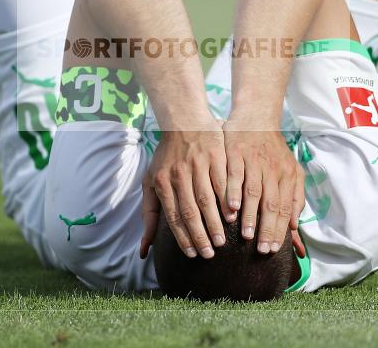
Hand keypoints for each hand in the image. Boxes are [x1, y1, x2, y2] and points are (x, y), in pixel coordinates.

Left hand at [140, 123, 231, 258]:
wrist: (183, 122)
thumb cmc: (166, 158)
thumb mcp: (150, 183)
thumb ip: (149, 215)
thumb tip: (144, 249)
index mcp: (162, 182)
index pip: (173, 216)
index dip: (183, 237)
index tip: (193, 254)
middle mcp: (179, 174)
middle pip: (190, 210)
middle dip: (200, 235)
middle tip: (210, 254)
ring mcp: (197, 164)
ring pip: (207, 199)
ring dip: (215, 222)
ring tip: (222, 241)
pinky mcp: (215, 156)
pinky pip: (222, 182)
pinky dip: (227, 199)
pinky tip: (233, 215)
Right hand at [223, 119, 304, 253]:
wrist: (256, 119)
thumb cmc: (273, 150)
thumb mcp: (291, 171)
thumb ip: (295, 198)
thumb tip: (295, 226)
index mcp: (287, 175)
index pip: (285, 207)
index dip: (280, 229)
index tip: (273, 249)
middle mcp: (272, 169)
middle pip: (271, 203)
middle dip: (267, 228)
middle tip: (261, 249)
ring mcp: (254, 160)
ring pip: (253, 192)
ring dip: (250, 215)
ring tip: (245, 235)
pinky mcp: (236, 153)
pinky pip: (234, 176)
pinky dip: (232, 193)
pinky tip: (230, 209)